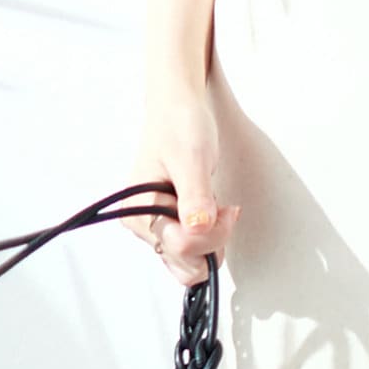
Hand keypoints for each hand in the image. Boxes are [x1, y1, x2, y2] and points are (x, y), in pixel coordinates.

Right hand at [123, 92, 240, 287]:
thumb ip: (195, 196)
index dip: (213, 235)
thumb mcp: (193, 157)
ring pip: (189, 258)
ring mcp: (155, 225)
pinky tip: (209, 206)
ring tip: (213, 201)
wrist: (178, 105)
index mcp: (139, 211)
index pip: (182, 249)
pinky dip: (208, 231)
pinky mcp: (169, 221)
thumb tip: (197, 229)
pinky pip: (191, 245)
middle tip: (222, 207)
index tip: (228, 209)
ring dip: (211, 235)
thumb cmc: (180, 124)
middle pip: (184, 262)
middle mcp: (142, 224)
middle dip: (212, 241)